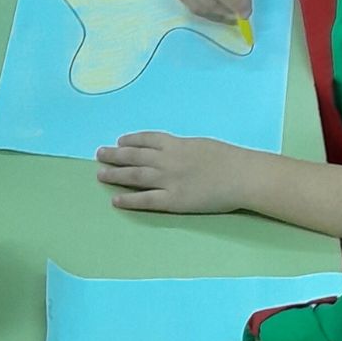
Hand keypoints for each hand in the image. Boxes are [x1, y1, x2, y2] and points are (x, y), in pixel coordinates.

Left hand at [95, 132, 245, 214]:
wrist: (242, 176)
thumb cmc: (229, 159)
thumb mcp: (203, 145)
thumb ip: (184, 149)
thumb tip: (174, 152)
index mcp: (176, 144)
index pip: (147, 139)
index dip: (131, 140)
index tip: (119, 141)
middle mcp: (167, 160)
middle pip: (134, 156)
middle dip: (115, 155)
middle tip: (99, 154)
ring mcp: (168, 180)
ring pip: (134, 176)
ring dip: (115, 174)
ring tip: (100, 174)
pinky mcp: (173, 200)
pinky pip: (145, 200)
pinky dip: (129, 200)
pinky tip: (115, 200)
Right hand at [172, 0, 253, 21]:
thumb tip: (246, 7)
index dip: (234, 2)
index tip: (247, 14)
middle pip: (209, 2)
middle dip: (227, 11)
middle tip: (242, 15)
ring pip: (200, 8)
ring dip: (218, 14)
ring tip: (232, 13)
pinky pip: (192, 7)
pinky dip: (208, 11)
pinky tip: (219, 8)